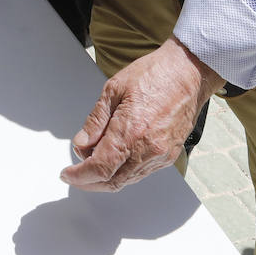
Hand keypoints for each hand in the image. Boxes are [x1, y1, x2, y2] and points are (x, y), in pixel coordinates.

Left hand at [60, 37, 224, 191]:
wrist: (188, 71)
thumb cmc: (154, 74)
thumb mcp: (113, 89)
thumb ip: (95, 121)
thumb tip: (81, 144)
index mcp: (131, 131)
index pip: (99, 168)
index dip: (80, 176)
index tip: (68, 174)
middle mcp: (148, 148)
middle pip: (113, 181)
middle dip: (89, 182)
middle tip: (75, 175)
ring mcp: (161, 154)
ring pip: (128, 180)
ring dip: (106, 178)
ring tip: (91, 162)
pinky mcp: (170, 154)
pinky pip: (142, 173)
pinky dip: (124, 172)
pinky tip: (114, 160)